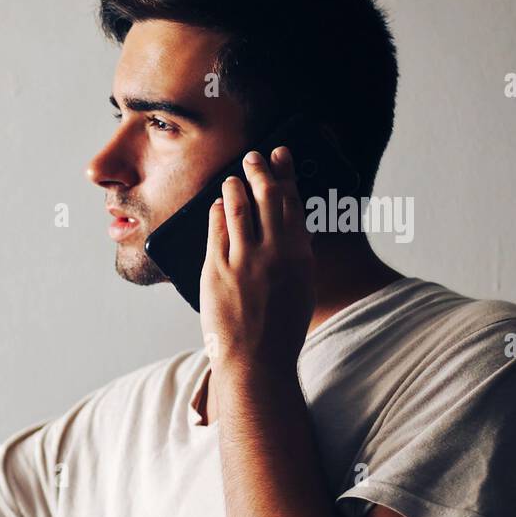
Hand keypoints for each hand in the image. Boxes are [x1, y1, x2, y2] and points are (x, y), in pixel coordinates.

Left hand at [199, 146, 314, 376]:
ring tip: (231, 177)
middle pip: (268, 198)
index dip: (286, 175)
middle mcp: (275, 253)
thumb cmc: (279, 331)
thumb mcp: (299, 289)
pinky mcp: (218, 270)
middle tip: (254, 156)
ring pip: (240, 209)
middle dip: (260, 171)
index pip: (293, 204)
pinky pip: (217, 232)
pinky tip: (215, 205)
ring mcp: (245, 260)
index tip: (281, 156)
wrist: (256, 361)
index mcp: (300, 256)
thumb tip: (292, 230)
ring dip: (235, 188)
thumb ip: (296, 257)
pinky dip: (217, 213)